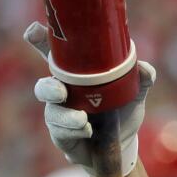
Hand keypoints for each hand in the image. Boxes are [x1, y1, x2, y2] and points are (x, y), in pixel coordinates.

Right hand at [24, 21, 154, 174]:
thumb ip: (142, 79)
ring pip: (52, 113)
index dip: (40, 42)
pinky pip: (61, 133)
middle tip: (61, 92)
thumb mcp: (135, 94)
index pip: (54, 57)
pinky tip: (88, 131)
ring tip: (82, 119)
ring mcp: (60, 116)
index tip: (33, 30)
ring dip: (65, 116)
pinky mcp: (62, 137)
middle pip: (44, 87)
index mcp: (76, 78)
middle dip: (48, 88)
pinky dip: (75, 131)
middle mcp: (63, 94)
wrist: (123, 145)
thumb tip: (144, 68)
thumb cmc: (122, 112)